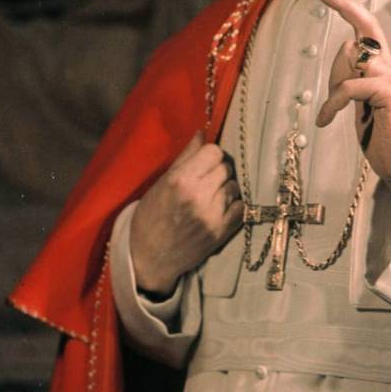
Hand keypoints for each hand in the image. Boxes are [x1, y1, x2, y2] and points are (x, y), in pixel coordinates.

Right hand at [130, 131, 242, 294]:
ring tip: (210, 197)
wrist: (149, 258)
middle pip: (226, 168)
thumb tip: (202, 133)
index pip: (214, 152)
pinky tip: (220, 209)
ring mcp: (212, 216)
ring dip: (226, 189)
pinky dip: (233, 206)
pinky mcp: (221, 233)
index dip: (210, 156)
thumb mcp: (161, 183)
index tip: (203, 163)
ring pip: (235, 187)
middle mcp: (198, 196)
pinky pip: (241, 208)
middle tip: (206, 181)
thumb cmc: (151, 217)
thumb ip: (185, 157)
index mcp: (181, 180)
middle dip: (218, 171)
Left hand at [314, 0, 390, 210]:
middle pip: (367, 25)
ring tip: (331, 111)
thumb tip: (345, 48)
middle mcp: (389, 67)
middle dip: (344, 4)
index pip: (366, 28)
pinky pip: (351, 86)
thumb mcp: (358, 101)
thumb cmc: (380, 133)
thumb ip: (352, 74)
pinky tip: (326, 120)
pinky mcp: (389, 95)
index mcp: (381, 66)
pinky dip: (333, 102)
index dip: (351, 4)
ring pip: (354, 57)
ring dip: (334, 83)